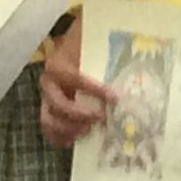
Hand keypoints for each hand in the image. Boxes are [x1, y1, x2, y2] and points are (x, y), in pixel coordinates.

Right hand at [37, 22, 115, 145]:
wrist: (71, 45)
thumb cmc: (85, 46)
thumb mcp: (93, 42)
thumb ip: (108, 50)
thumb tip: (135, 53)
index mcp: (58, 64)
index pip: (74, 79)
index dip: (94, 90)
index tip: (114, 97)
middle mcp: (48, 82)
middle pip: (59, 105)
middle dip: (81, 114)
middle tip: (102, 117)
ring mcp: (46, 98)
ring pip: (49, 120)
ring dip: (70, 129)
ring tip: (89, 131)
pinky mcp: (49, 110)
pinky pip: (49, 129)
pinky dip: (61, 137)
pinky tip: (77, 139)